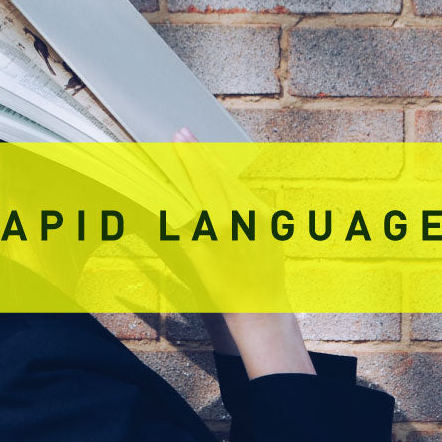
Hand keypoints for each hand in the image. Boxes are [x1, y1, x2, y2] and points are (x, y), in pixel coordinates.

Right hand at [172, 127, 313, 378]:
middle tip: (186, 135)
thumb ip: (183, 223)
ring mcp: (264, 216)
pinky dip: (234, 189)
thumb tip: (167, 197)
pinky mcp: (274, 221)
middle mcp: (246, 214)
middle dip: (202, 154)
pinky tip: (223, 185)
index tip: (180, 136)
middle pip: (221, 174)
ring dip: (218, 169)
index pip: (204, 177)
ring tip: (201, 155)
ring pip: (236, 183)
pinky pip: (250, 197)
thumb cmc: (222, 287)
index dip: (191, 154)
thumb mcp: (194, 256)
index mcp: (223, 222)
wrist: (259, 306)